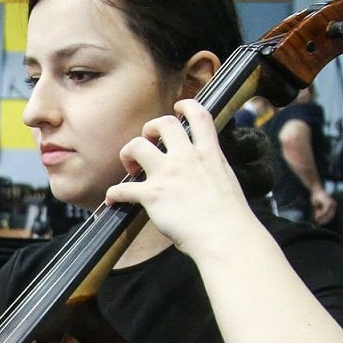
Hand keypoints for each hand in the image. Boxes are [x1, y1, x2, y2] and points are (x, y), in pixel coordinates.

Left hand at [105, 99, 258, 257]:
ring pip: (136, 145)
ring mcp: (168, 175)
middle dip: (150, 128)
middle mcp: (187, 158)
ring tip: (132, 168)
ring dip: (128, 153)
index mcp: (209, 154)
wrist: (225, 237)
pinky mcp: (152, 195)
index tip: (178, 106)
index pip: (199, 116)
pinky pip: (122, 189)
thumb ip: (211, 170)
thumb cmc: (230, 218)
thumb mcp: (226, 181)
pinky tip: (113, 200)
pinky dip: (114, 194)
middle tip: (148, 143)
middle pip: (163, 123)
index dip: (187, 105)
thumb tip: (204, 173)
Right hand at [311, 187, 336, 226]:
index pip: (331, 216)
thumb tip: (317, 219)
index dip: (326, 220)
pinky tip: (316, 215)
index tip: (320, 223)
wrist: (316, 190)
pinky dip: (320, 214)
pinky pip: (325, 211)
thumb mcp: (317, 206)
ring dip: (321, 217)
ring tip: (316, 219)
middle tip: (318, 223)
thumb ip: (318, 212)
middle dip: (324, 220)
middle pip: (330, 216)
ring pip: (327, 214)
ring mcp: (331, 203)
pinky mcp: (328, 202)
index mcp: (332, 206)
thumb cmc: (316, 198)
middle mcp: (333, 205)